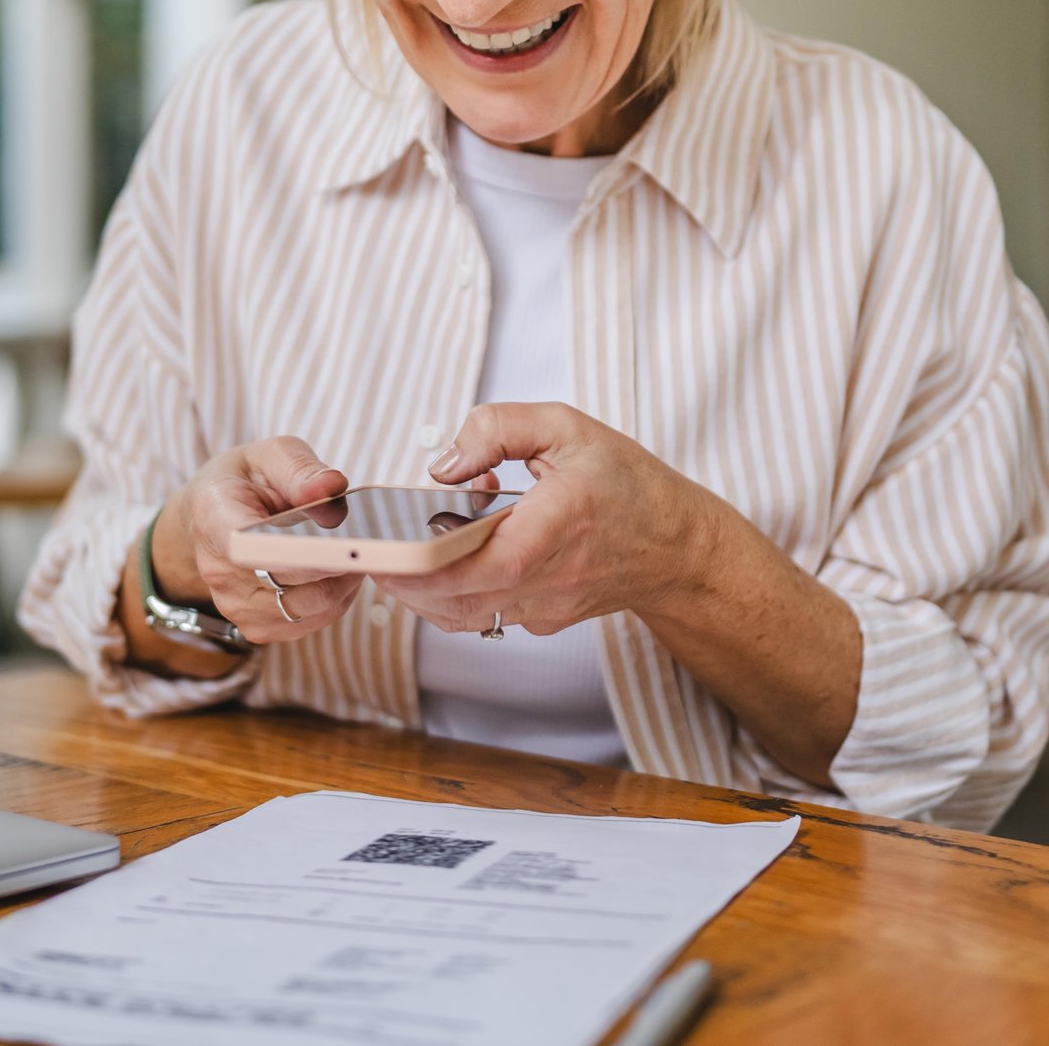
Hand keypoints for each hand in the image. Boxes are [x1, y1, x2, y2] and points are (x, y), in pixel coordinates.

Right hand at [153, 437, 359, 644]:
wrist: (213, 518)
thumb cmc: (247, 482)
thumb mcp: (269, 456)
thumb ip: (300, 469)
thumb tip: (332, 487)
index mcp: (214, 517)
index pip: (247, 546)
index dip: (296, 553)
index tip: (340, 546)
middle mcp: (217, 570)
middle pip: (287, 581)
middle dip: (337, 562)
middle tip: (369, 539)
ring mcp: (233, 605)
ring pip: (307, 606)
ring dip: (342, 583)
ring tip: (353, 552)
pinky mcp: (254, 627)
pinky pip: (309, 622)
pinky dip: (334, 601)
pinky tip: (338, 574)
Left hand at [377, 403, 714, 636]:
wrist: (677, 547)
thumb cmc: (625, 482)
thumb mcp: (567, 427)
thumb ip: (498, 429)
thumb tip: (443, 464)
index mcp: (557, 524)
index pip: (475, 563)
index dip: (419, 561)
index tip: (384, 542)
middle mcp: (550, 577)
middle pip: (454, 599)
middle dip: (402, 579)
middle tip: (372, 546)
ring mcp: (545, 607)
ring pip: (462, 616)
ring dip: (421, 591)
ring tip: (401, 550)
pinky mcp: (542, 621)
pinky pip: (484, 615)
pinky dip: (454, 593)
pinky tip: (453, 555)